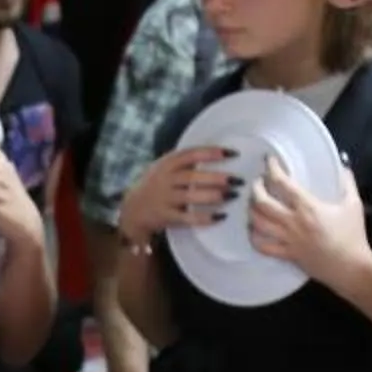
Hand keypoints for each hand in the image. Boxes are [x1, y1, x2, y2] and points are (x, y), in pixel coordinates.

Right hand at [118, 144, 237, 247]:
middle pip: (193, 177)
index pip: (192, 154)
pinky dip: (205, 218)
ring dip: (214, 196)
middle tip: (238, 180)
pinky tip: (221, 216)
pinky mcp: (166, 216)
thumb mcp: (165, 167)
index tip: (232, 153)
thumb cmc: (156, 185)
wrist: (132, 209)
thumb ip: (185, 162)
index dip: (212, 153)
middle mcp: (165, 179)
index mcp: (168, 163)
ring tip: (233, 196)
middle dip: (217, 178)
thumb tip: (219, 153)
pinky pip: (187, 218)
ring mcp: (165, 198)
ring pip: (191, 197)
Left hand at [246, 155, 371, 283]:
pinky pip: (263, 246)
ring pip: (258, 223)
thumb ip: (347, 182)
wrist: (351, 268)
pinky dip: (254, 237)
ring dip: (251, 211)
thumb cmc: (353, 236)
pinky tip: (254, 230)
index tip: (269, 161)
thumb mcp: (353, 204)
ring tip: (253, 204)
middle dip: (255, 189)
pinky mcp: (287, 255)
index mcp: (308, 207)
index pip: (282, 183)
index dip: (272, 169)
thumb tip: (343, 165)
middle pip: (262, 202)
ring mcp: (287, 240)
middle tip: (257, 182)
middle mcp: (293, 222)